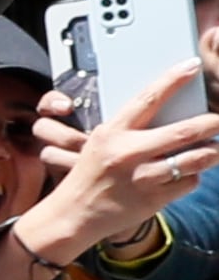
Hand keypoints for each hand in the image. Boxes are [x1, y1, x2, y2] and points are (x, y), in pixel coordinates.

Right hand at [22, 64, 218, 266]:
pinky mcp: (153, 199)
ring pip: (194, 159)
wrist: (74, 213)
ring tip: (215, 147)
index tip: (192, 65)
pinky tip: (189, 173)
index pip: (148, 98)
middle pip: (182, 132)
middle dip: (211, 123)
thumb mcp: (102, 143)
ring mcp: (142, 177)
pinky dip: (194, 176)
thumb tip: (173, 116)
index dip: (173, 80)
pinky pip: (188, 182)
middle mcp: (127, 153)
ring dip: (212, 152)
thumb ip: (133, 130)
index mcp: (112, 132)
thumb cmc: (91, 173)